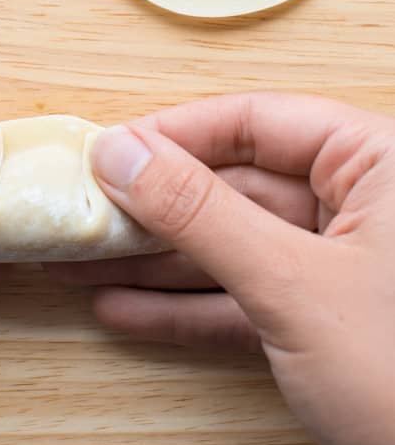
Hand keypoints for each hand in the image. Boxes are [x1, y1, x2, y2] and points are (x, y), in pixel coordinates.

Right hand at [52, 94, 394, 444]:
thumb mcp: (292, 284)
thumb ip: (200, 212)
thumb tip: (120, 152)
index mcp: (379, 163)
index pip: (258, 121)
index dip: (176, 133)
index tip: (109, 150)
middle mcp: (361, 205)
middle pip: (236, 186)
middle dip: (153, 209)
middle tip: (83, 212)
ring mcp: (342, 266)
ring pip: (233, 246)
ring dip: (156, 262)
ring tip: (81, 262)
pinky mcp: (326, 323)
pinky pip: (245, 299)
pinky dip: (186, 309)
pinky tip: (124, 309)